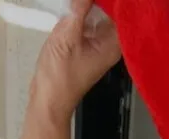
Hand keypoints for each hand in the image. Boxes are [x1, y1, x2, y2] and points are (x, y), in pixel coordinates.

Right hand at [30, 0, 120, 122]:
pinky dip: (78, 11)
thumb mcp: (67, 36)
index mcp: (113, 44)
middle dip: (98, 2)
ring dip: (86, 4)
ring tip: (74, 3)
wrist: (48, 98)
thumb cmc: (60, 76)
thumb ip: (78, 9)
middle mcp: (109, 43)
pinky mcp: (84, 43)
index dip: (110, 2)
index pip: (120, 12)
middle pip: (109, 11)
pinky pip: (85, 20)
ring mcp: (96, 43)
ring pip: (96, 13)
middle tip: (79, 0)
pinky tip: (70, 7)